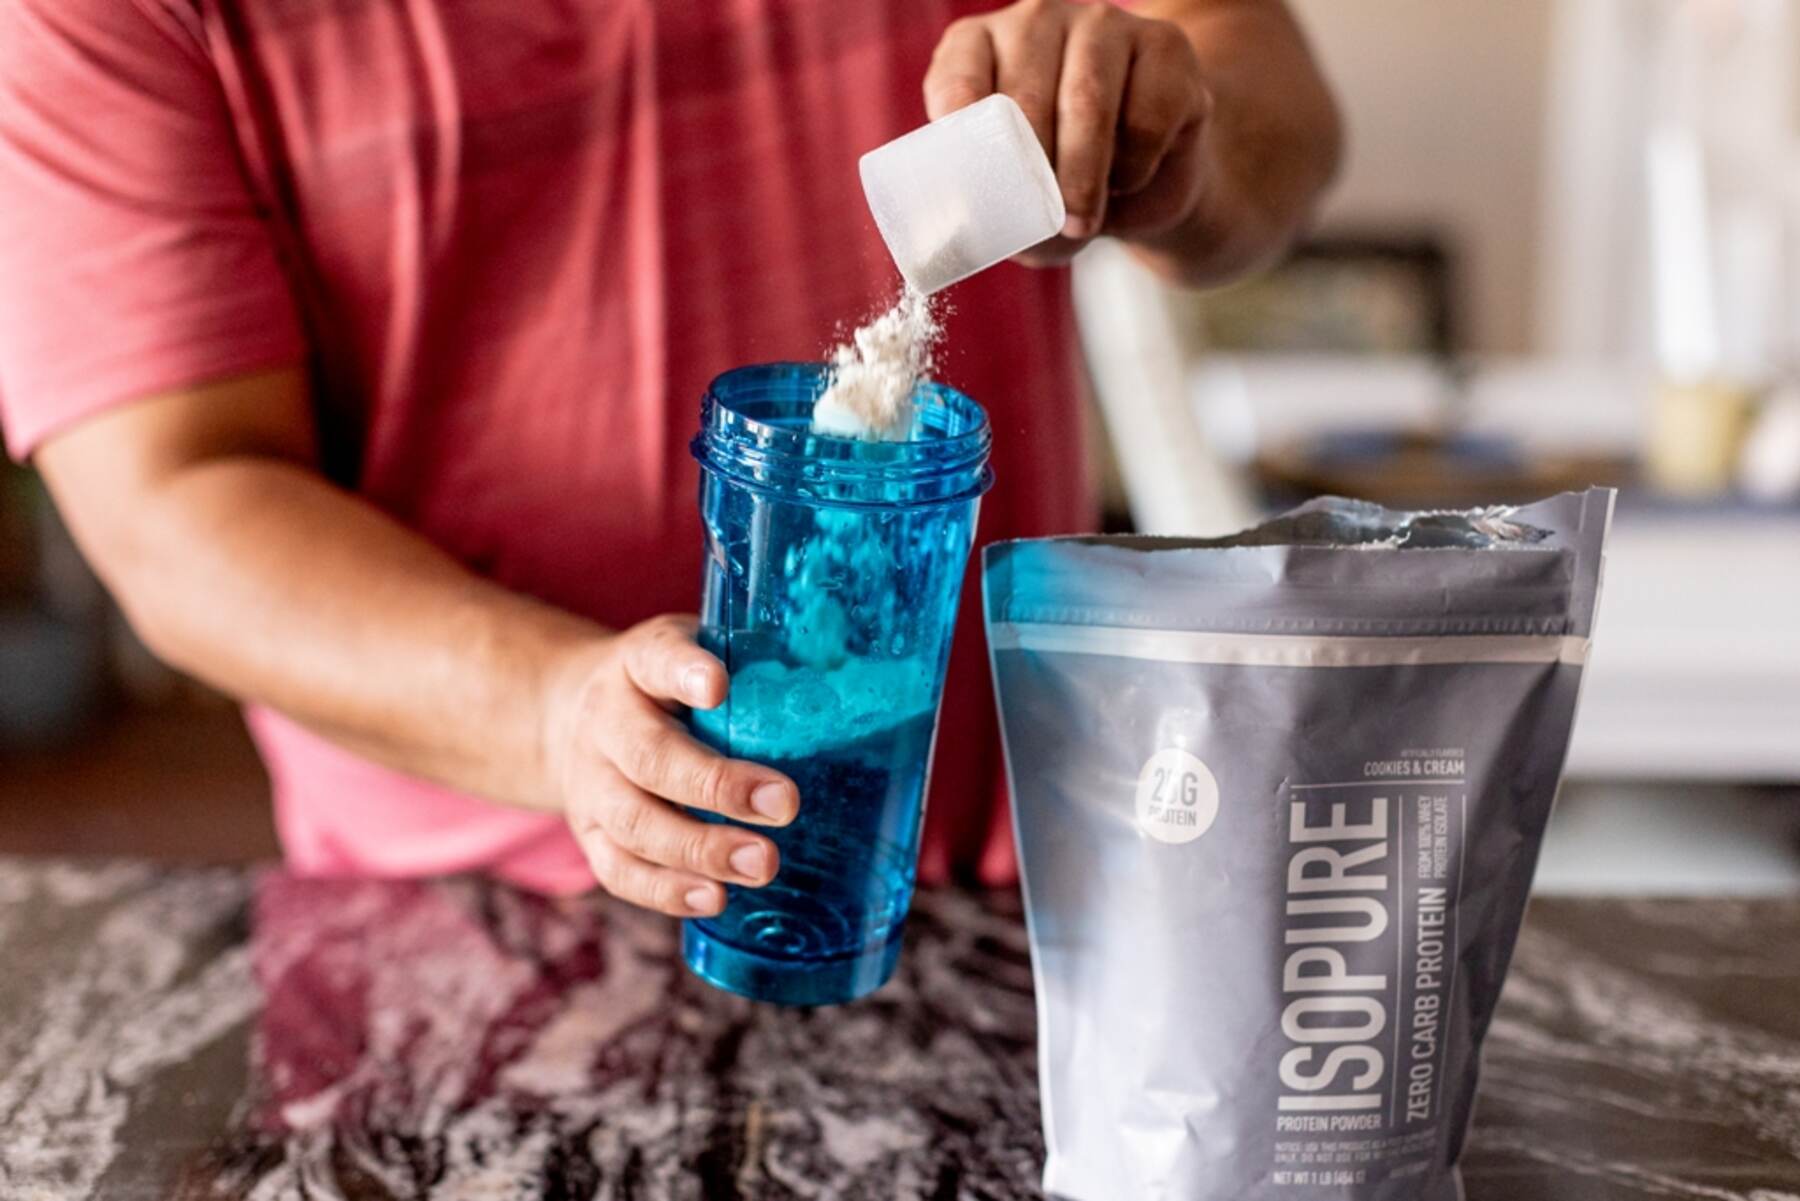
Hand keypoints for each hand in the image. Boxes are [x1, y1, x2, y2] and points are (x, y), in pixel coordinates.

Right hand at [543, 615, 798, 916]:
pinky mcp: (590, 835)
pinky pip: (620, 871)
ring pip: (636, 823)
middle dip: (718, 786)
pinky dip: (667, 892)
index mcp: (637, 664)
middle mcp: (605, 723)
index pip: (656, 658)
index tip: (719, 684)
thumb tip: (850, 686)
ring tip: (762, 864)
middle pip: (650, 758)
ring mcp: (590, 784)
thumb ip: (750, 663)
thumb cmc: (662, 686)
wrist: (566, 712)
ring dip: (700, 850)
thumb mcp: (694, 650)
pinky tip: (716, 899)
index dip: (685, 671)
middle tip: (785, 803)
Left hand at [924, 0, 1212, 265]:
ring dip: (1082, 175)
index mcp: (980, 48)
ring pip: (1087, 103)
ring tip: (1080, 221)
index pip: (958, 80)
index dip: (961, 130)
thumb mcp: (1013, 206)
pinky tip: (1128, 177)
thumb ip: (986, 210)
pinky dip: (1135, 165)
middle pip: (1026, 97)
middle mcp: (1037, 20)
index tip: (972, 179)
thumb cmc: (1060, 190)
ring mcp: (1103, 26)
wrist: (1143, 189)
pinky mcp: (1165, 47)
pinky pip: (1145, 117)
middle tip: (1045, 223)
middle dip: (1033, 171)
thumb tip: (971, 232)